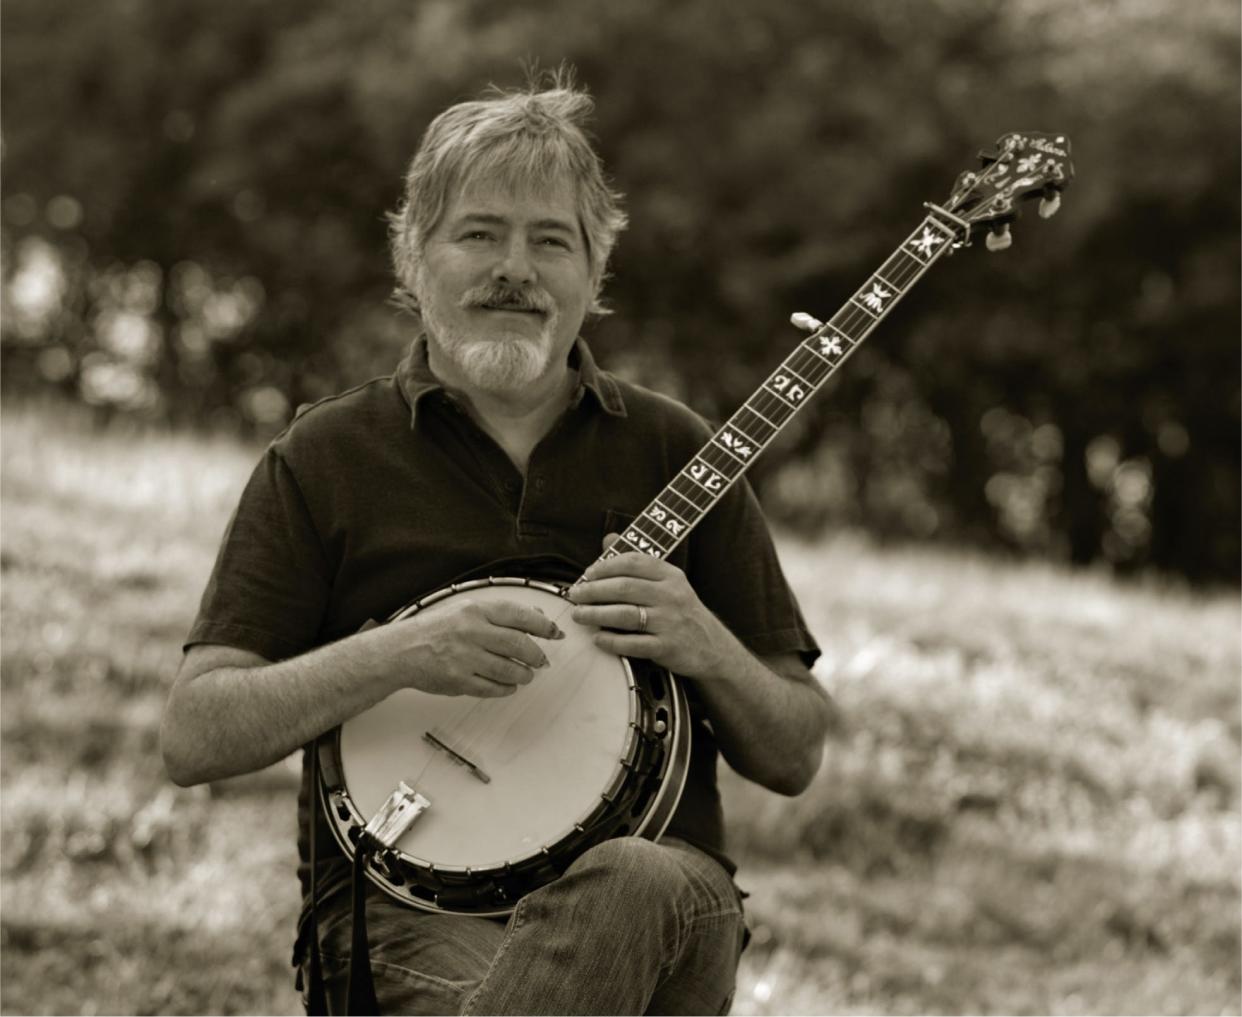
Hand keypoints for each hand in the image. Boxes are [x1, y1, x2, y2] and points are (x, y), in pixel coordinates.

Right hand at [370, 598, 563, 697]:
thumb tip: (538, 619)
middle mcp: (471, 632)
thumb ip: (501, 614)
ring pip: (510, 670)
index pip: (519, 616)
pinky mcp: (458, 681)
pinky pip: (493, 689)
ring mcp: (464, 658)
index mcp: (475, 611)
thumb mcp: (467, 611)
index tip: (555, 634)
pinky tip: (508, 685)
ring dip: (524, 674)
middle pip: (519, 645)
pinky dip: (507, 688)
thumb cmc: (437, 629)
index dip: (543, 626)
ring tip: (525, 674)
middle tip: (541, 661)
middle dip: (537, 656)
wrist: (402, 650)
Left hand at [567, 534, 734, 678]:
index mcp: (670, 575)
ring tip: (578, 615)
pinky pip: (632, 644)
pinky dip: (611, 641)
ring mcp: (669, 622)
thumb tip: (608, 538)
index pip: (633, 562)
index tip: (587, 573)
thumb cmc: (681, 611)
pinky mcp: (666, 647)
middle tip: (574, 595)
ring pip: (625, 615)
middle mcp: (671, 595)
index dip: (606, 566)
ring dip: (596, 614)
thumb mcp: (667, 582)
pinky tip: (597, 638)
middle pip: (624, 588)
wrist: (711, 647)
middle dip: (593, 591)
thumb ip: (637, 563)